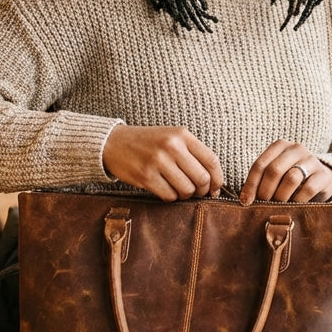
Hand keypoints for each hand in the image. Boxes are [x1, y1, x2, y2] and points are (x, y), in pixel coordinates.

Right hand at [102, 124, 223, 201]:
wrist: (113, 143)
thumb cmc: (147, 142)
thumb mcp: (171, 137)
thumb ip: (192, 152)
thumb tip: (214, 180)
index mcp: (182, 135)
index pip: (211, 160)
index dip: (218, 179)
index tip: (216, 188)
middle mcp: (171, 146)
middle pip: (202, 178)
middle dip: (202, 191)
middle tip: (196, 192)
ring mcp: (158, 161)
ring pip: (186, 190)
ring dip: (185, 195)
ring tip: (178, 189)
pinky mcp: (146, 176)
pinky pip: (169, 196)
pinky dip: (170, 197)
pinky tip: (164, 189)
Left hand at [240, 140, 331, 204]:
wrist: (321, 179)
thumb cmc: (291, 178)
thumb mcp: (277, 174)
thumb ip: (263, 180)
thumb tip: (246, 200)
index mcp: (280, 146)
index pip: (260, 164)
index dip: (251, 184)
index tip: (245, 201)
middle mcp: (296, 149)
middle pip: (274, 170)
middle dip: (265, 191)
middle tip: (262, 205)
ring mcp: (311, 160)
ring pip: (291, 178)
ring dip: (281, 196)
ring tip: (277, 206)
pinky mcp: (323, 175)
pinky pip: (308, 189)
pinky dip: (297, 201)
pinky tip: (293, 206)